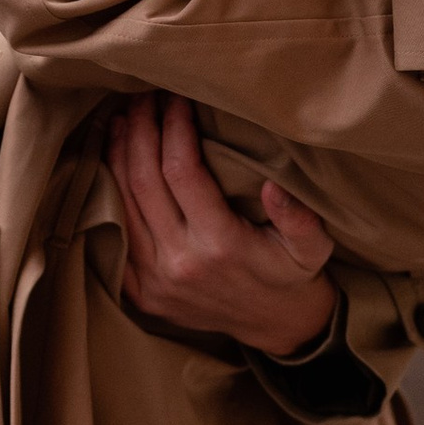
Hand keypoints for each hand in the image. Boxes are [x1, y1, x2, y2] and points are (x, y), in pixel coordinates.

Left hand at [108, 95, 337, 357]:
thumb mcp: (313, 248)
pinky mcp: (139, 291)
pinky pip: (114, 231)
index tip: (176, 98)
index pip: (182, 171)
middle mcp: (179, 263)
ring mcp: (153, 279)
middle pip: (143, 180)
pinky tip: (113, 158)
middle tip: (142, 97)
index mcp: (220, 246)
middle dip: (139, 130)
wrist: (275, 327)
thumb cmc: (293, 276)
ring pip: (122, 201)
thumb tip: (275, 187)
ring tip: (122, 117)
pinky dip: (110, 190)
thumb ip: (299, 217)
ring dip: (118, 153)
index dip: (174, 127)